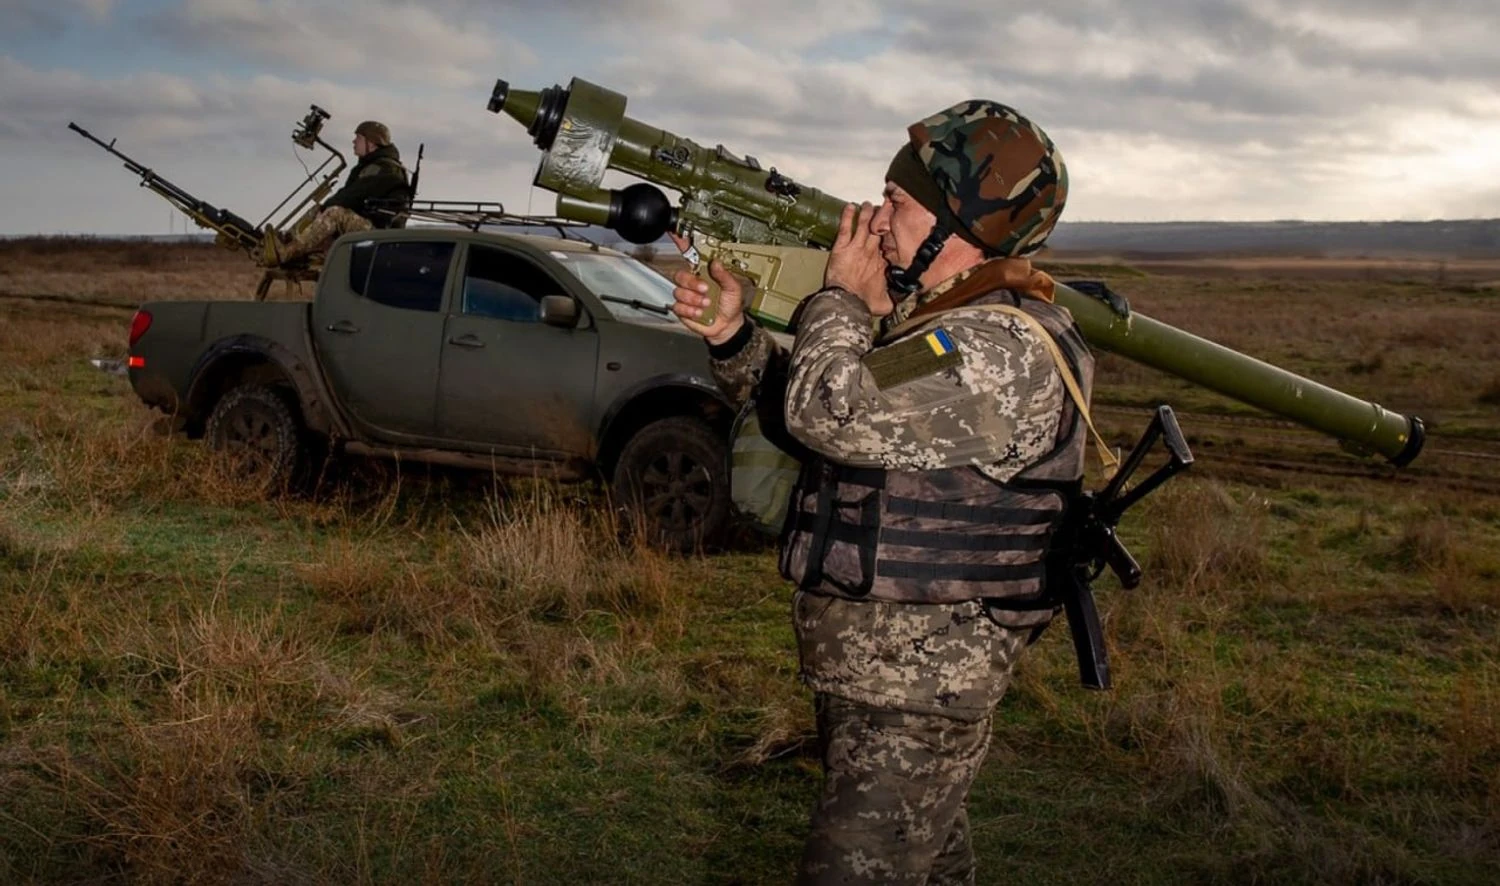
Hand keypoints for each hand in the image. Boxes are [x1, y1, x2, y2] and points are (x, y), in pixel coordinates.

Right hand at [668, 232, 744, 344]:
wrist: (727, 326)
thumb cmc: (730, 306)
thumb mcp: (733, 288)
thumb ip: (724, 275)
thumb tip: (715, 263)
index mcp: (704, 273)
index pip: (690, 255)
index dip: (682, 244)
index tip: (677, 234)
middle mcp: (693, 282)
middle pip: (681, 275)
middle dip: (692, 283)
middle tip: (705, 290)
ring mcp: (687, 296)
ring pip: (679, 291)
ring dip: (694, 299)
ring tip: (706, 304)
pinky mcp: (683, 309)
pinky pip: (678, 306)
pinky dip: (690, 310)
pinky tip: (700, 312)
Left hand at [824, 202, 892, 316]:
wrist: (849, 303)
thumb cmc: (866, 303)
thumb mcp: (886, 302)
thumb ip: (895, 297)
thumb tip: (904, 301)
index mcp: (884, 263)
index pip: (890, 242)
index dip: (892, 233)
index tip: (895, 225)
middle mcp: (872, 251)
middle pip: (880, 229)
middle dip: (882, 217)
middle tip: (885, 207)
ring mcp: (857, 247)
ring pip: (865, 225)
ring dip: (867, 213)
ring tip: (869, 204)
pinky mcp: (842, 247)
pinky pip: (846, 228)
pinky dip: (848, 216)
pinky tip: (850, 206)